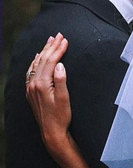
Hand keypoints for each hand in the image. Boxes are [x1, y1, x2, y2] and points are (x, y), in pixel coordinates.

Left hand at [25, 33, 71, 158]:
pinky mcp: (31, 91)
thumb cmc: (61, 116)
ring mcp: (31, 87)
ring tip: (50, 41)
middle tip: (58, 35)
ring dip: (43, 51)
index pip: (50, 61)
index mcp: (42, 84)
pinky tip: (38, 57)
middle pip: (42, 60)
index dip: (58, 49)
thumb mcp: (64, 99)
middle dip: (51, 46)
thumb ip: (61, 80)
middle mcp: (33, 84)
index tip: (65, 40)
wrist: (51, 132)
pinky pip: (31, 71)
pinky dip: (35, 61)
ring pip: (36, 64)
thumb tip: (60, 64)